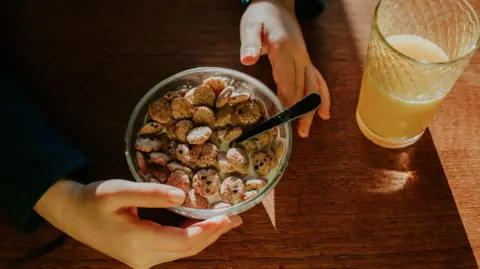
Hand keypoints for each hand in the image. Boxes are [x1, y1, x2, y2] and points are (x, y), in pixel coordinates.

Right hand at [34, 179, 241, 268]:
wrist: (72, 214)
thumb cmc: (94, 200)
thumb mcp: (120, 191)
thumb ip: (151, 194)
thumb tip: (183, 196)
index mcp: (139, 242)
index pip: (185, 241)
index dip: (209, 230)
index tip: (228, 216)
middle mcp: (144, 257)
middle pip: (188, 249)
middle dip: (214, 233)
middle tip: (236, 217)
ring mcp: (143, 259)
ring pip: (183, 250)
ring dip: (205, 236)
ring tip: (226, 220)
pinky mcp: (143, 256)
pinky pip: (174, 248)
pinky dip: (191, 237)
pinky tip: (202, 225)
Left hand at [240, 0, 330, 137]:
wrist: (277, 3)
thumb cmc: (260, 15)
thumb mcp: (250, 25)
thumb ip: (250, 43)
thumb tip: (248, 60)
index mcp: (284, 49)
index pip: (288, 81)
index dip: (287, 101)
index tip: (282, 120)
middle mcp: (299, 56)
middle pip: (303, 88)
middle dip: (301, 111)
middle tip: (298, 133)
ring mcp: (305, 59)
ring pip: (314, 87)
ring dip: (312, 109)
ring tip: (306, 130)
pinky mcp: (306, 60)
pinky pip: (318, 80)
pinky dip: (322, 97)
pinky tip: (324, 113)